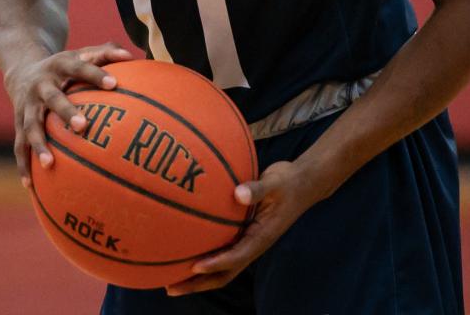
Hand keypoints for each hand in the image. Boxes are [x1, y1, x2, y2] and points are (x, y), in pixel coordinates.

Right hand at [4, 42, 133, 185]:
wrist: (22, 69)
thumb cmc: (65, 66)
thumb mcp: (81, 53)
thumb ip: (105, 53)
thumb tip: (131, 56)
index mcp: (60, 65)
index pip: (80, 67)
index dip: (96, 74)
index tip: (114, 83)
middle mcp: (40, 85)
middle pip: (53, 98)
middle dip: (66, 111)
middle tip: (83, 126)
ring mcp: (27, 105)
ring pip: (30, 125)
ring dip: (39, 144)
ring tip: (50, 164)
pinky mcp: (18, 122)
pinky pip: (19, 145)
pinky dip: (23, 164)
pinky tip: (30, 185)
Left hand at [165, 160, 315, 295]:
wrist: (301, 184)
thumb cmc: (287, 183)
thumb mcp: (276, 183)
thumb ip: (257, 189)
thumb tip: (239, 193)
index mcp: (261, 238)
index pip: (236, 257)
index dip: (216, 264)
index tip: (194, 266)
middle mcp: (252, 245)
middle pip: (223, 273)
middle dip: (198, 283)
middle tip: (171, 287)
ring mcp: (247, 241)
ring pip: (220, 266)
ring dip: (196, 275)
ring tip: (169, 278)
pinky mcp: (243, 233)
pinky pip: (220, 248)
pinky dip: (202, 253)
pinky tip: (182, 244)